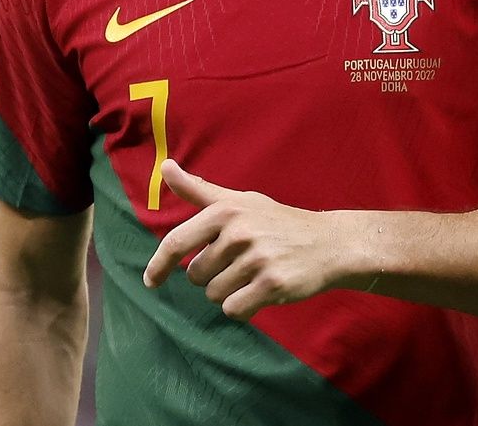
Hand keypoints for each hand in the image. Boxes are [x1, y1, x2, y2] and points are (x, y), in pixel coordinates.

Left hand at [142, 160, 358, 321]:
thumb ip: (198, 189)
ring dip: (229, 291)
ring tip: (253, 274)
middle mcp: (238, 232)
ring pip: (214, 294)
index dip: (158, 265)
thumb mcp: (239, 201)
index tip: (150, 281)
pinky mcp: (271, 284)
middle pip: (195, 275)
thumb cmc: (276, 221)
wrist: (327, 242)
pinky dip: (242, 307)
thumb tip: (164, 166)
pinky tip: (260, 292)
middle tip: (240, 262)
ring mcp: (256, 258)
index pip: (176, 242)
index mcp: (225, 211)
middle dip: (211, 276)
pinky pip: (233, 309)